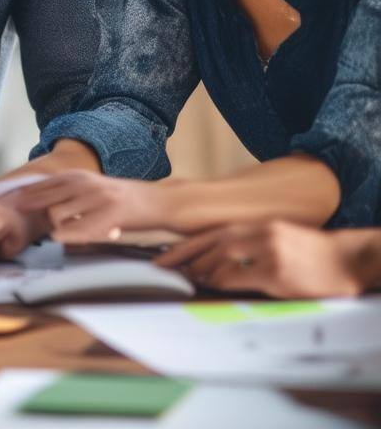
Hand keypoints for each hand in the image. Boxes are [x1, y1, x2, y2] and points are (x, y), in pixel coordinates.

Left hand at [14, 170, 168, 242]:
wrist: (156, 201)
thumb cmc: (120, 200)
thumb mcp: (92, 189)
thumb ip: (70, 194)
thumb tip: (43, 204)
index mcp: (80, 177)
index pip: (45, 184)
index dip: (27, 193)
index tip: (9, 200)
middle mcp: (87, 184)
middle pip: (48, 196)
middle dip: (30, 205)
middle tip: (14, 214)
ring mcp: (99, 198)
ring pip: (62, 212)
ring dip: (50, 224)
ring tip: (44, 234)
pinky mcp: (112, 214)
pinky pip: (84, 227)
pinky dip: (69, 234)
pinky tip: (59, 239)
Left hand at [155, 222, 373, 297]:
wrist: (346, 259)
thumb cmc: (310, 253)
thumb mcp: (276, 238)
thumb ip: (249, 243)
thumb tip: (218, 258)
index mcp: (255, 225)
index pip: (210, 233)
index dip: (184, 245)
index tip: (163, 256)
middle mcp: (257, 233)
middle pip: (208, 243)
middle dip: (182, 257)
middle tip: (163, 269)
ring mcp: (266, 251)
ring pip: (220, 258)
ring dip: (200, 270)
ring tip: (186, 279)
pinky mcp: (275, 271)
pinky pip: (238, 276)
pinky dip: (222, 281)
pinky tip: (212, 285)